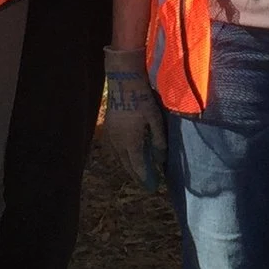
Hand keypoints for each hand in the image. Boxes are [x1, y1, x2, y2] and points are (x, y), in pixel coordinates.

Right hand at [100, 44, 165, 192]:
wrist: (123, 82)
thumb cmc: (142, 99)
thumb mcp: (155, 119)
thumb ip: (158, 140)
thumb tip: (161, 159)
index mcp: (130, 143)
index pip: (138, 167)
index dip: (145, 178)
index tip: (153, 187)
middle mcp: (118, 143)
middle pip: (127, 165)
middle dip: (137, 174)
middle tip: (147, 182)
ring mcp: (110, 136)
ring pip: (118, 158)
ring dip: (128, 165)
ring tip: (138, 170)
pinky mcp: (107, 129)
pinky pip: (114, 149)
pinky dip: (121, 156)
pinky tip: (127, 154)